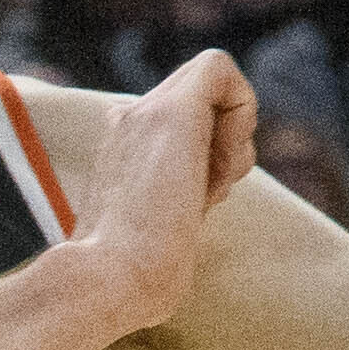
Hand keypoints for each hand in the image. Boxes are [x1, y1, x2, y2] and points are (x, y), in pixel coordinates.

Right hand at [57, 49, 260, 347]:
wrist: (106, 283)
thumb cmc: (131, 283)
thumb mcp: (153, 238)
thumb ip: (171, 209)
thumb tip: (194, 202)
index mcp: (124, 149)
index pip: (188, 128)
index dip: (211, 157)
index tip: (196, 204)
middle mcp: (129, 120)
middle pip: (205, 100)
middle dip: (225, 145)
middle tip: (205, 195)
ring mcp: (144, 110)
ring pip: (215, 82)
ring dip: (232, 139)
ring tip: (203, 189)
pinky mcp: (170, 109)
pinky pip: (220, 66)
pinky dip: (241, 108)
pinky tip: (219, 162)